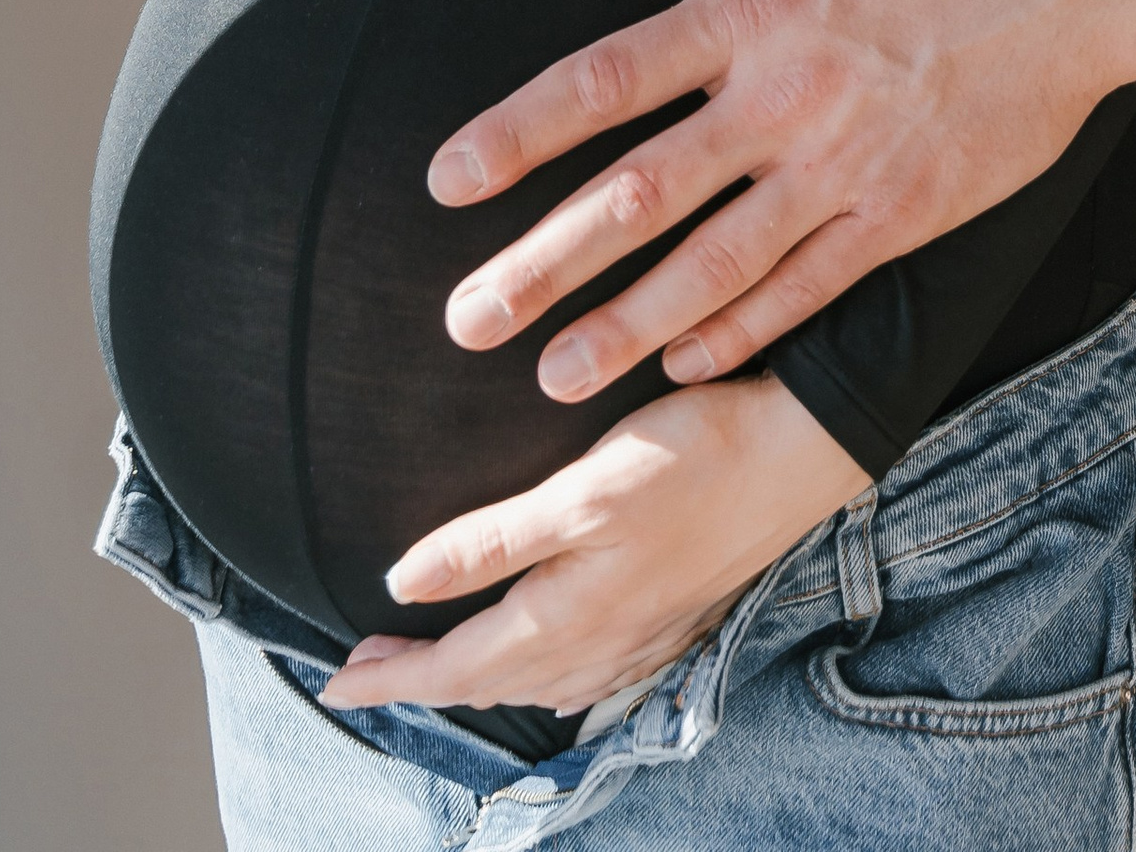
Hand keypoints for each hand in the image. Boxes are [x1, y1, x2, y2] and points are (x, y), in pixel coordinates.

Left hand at [320, 372, 867, 719]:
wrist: (803, 450)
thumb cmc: (695, 454)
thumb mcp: (583, 489)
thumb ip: (492, 539)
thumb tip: (398, 583)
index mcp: (569, 618)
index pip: (455, 667)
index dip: (390, 677)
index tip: (332, 680)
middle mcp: (602, 646)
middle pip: (490, 684)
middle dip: (421, 681)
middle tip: (364, 667)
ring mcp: (643, 639)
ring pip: (538, 684)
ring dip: (478, 679)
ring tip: (436, 661)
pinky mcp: (673, 619)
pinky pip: (586, 676)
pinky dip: (541, 676)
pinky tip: (545, 662)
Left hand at [426, 0, 1130, 399]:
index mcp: (749, 12)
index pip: (604, 83)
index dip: (518, 135)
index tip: (446, 182)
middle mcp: (780, 102)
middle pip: (637, 196)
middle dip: (543, 265)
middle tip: (463, 324)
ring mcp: (841, 169)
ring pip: (712, 265)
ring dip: (626, 326)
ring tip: (553, 379)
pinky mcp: (900, 216)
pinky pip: (806, 288)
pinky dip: (742, 332)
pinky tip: (686, 367)